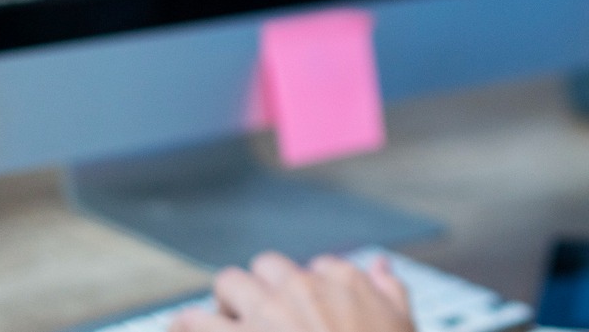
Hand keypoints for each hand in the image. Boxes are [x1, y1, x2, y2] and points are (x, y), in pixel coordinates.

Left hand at [171, 251, 414, 331]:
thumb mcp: (403, 326)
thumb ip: (390, 291)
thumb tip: (379, 263)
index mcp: (344, 282)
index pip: (317, 266)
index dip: (308, 292)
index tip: (308, 316)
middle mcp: (300, 288)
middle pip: (267, 266)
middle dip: (263, 288)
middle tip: (263, 320)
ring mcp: (262, 314)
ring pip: (228, 283)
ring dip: (226, 303)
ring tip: (223, 326)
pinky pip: (189, 321)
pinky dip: (185, 328)